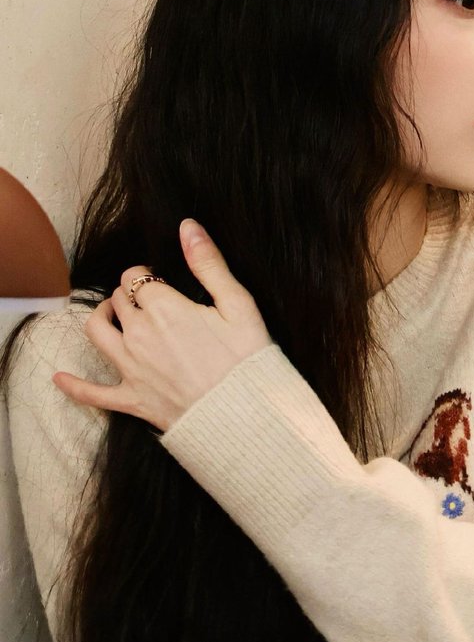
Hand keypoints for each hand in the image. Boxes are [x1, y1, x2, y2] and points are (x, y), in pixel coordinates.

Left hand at [52, 219, 273, 432]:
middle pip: (118, 299)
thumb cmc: (246, 359)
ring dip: (101, 317)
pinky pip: (92, 393)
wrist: (245, 414)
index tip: (163, 281)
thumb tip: (187, 226)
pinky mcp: (132, 399)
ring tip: (112, 315)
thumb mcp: (237, 304)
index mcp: (163, 308)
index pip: (135, 276)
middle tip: (151, 299)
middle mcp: (139, 335)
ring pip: (97, 331)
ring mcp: (132, 368)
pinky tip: (60, 378)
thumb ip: (208, 263)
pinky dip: (74, 385)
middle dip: (130, 294)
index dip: (148, 274)